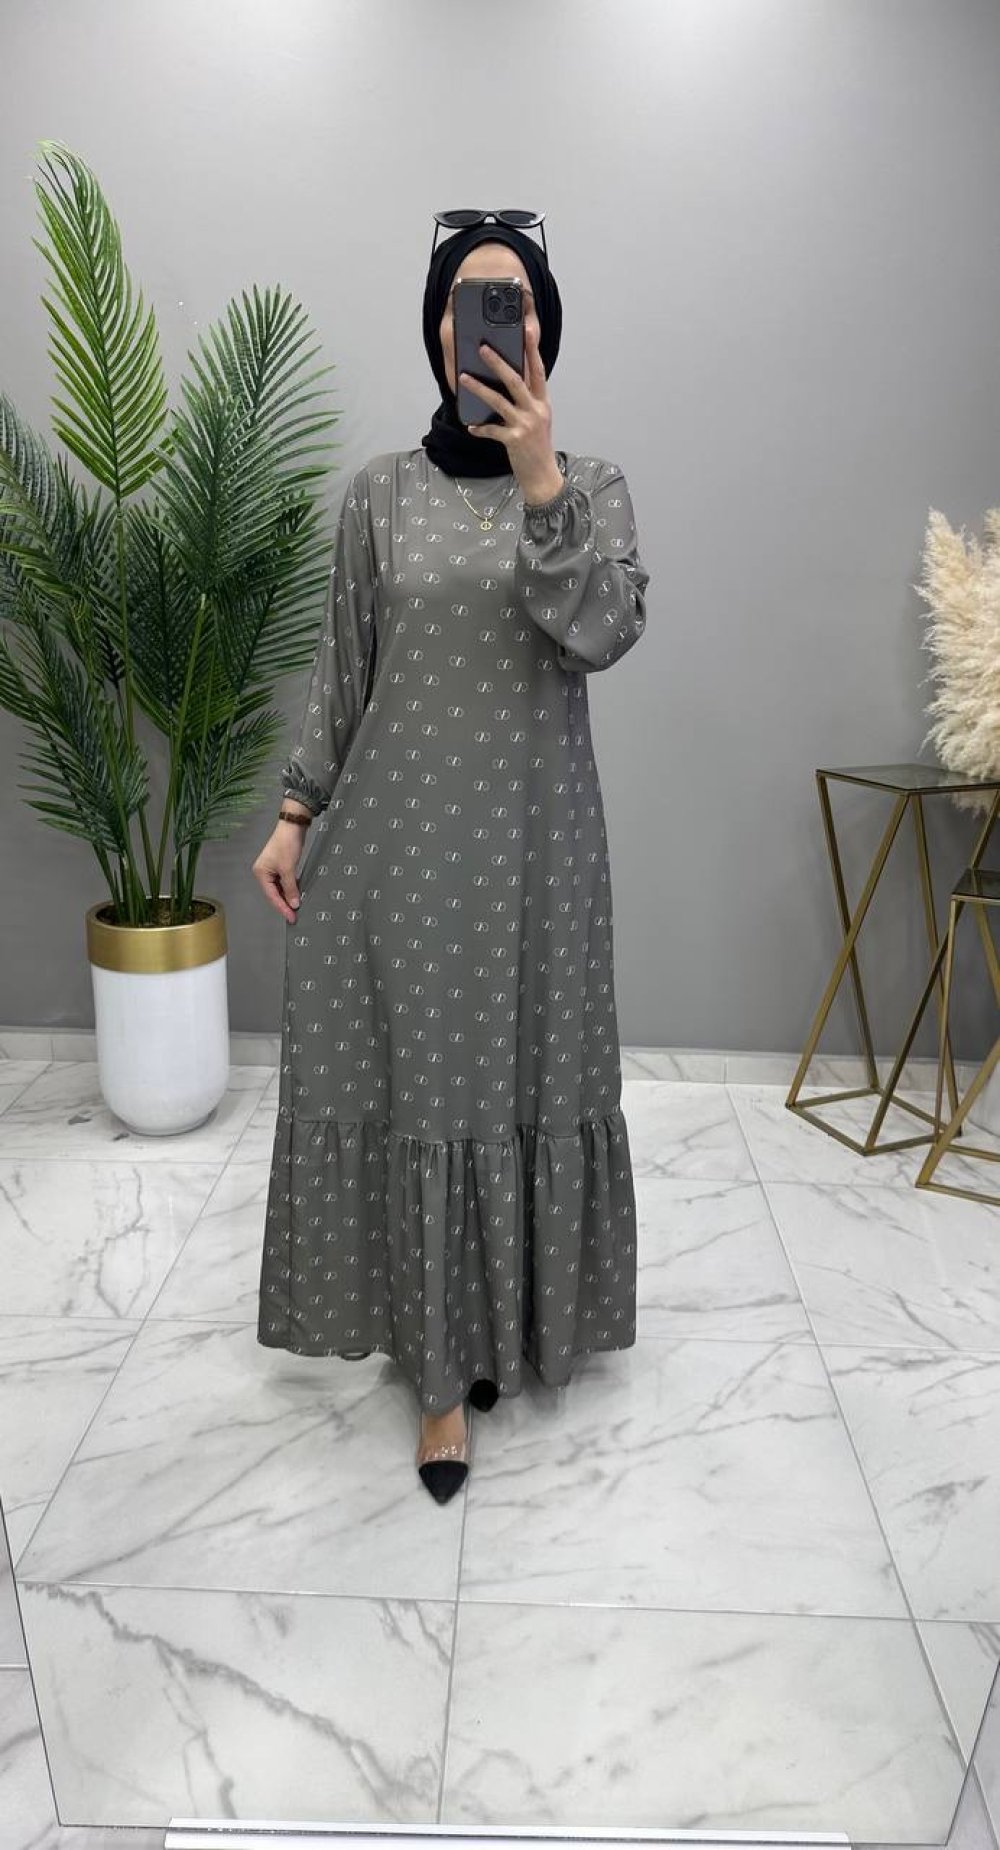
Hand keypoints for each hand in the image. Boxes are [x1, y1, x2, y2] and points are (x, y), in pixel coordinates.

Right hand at [252, 822, 308, 923]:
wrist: (293, 826)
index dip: (282, 907)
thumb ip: (290, 888)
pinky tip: (297, 894)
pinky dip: (290, 888)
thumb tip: (294, 904)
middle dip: (285, 903)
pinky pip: (284, 881)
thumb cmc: (286, 844)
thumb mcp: (288, 869)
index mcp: (261, 873)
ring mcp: (272, 869)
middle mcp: (264, 872)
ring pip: (280, 888)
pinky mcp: (280, 865)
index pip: (271, 896)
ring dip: (288, 896)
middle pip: (274, 893)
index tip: (291, 917)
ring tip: (297, 907)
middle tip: (295, 915)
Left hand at [460, 323, 562, 501]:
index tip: (526, 331)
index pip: (538, 370)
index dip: (532, 350)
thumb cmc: (537, 446)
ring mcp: (525, 424)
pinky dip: (480, 428)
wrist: (542, 476)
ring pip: (499, 401)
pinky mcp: (514, 440)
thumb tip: (508, 382)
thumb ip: (527, 401)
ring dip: (479, 388)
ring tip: (464, 378)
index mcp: (542, 402)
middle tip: (483, 348)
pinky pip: (492, 430)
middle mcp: (536, 410)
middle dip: (497, 362)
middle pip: (516, 380)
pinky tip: (471, 426)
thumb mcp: (538, 419)